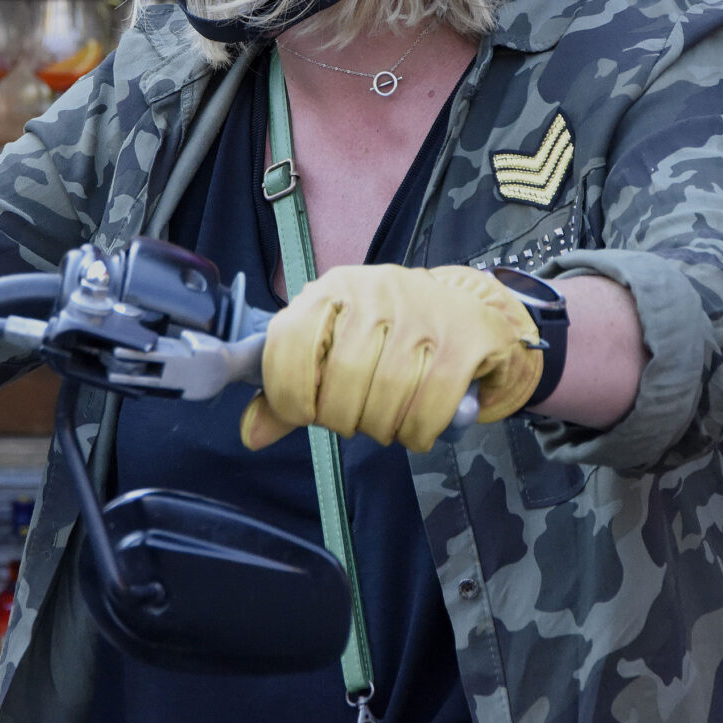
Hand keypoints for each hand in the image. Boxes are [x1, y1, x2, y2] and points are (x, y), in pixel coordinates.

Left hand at [240, 265, 543, 453]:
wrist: (470, 311)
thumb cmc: (392, 333)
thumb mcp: (336, 346)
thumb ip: (291, 388)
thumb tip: (251, 433)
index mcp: (333, 289)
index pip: (290, 341)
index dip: (289, 392)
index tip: (304, 412)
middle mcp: (376, 291)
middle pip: (341, 377)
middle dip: (342, 418)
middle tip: (352, 420)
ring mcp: (424, 312)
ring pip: (386, 394)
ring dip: (381, 427)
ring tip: (385, 423)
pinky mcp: (465, 339)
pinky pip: (430, 404)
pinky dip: (417, 432)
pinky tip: (415, 430)